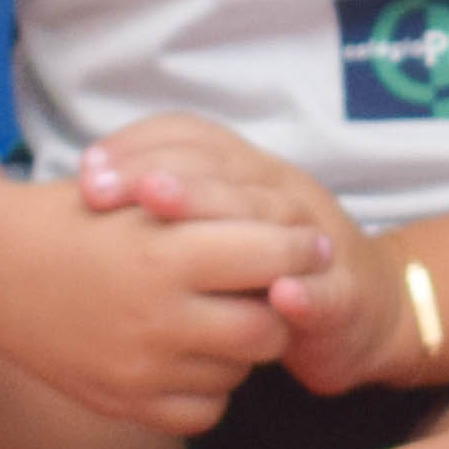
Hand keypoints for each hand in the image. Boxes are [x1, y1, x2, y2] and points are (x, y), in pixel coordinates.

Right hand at [0, 140, 324, 431]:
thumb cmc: (71, 218)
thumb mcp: (136, 193)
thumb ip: (208, 208)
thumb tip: (292, 229)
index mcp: (162, 254)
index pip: (272, 260)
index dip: (298, 248)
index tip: (306, 243)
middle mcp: (154, 319)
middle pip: (266, 330)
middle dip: (277, 307)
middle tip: (268, 287)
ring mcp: (138, 370)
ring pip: (237, 373)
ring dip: (241, 346)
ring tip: (216, 313)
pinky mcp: (123, 405)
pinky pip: (203, 412)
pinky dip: (207, 386)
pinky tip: (187, 351)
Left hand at [83, 118, 424, 396]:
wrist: (365, 308)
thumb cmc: (264, 269)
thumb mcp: (217, 229)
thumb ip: (169, 206)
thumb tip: (88, 184)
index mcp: (248, 174)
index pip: (193, 140)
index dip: (138, 148)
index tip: (84, 172)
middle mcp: (282, 194)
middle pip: (221, 171)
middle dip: (158, 175)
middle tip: (102, 189)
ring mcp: (315, 240)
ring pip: (270, 216)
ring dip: (215, 210)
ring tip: (158, 206)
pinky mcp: (345, 295)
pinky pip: (327, 290)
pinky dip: (304, 293)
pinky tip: (278, 297)